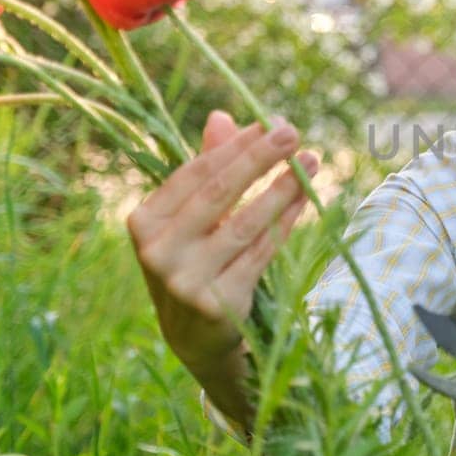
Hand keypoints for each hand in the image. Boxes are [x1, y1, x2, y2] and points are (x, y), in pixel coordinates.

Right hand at [127, 109, 318, 376]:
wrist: (193, 339)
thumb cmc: (193, 263)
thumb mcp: (189, 220)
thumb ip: (206, 170)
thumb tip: (221, 115)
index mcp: (144, 222)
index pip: (194, 174)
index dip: (234, 147)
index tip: (268, 123)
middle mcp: (158, 251)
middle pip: (217, 193)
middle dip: (259, 158)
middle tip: (292, 132)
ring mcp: (186, 281)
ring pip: (244, 223)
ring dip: (282, 189)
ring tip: (312, 163)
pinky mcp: (219, 303)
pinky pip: (261, 253)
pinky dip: (285, 223)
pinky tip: (304, 200)